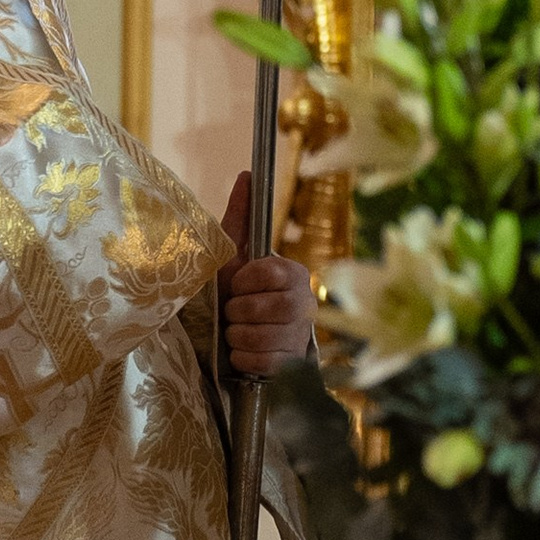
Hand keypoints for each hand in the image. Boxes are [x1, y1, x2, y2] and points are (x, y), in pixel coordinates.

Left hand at [219, 170, 314, 379]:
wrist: (245, 337)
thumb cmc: (238, 293)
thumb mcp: (233, 255)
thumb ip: (241, 216)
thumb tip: (248, 174)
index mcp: (293, 273)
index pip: (268, 273)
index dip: (244, 281)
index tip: (237, 284)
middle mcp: (306, 303)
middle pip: (263, 308)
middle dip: (236, 312)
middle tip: (234, 310)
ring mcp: (301, 336)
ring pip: (260, 337)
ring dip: (237, 335)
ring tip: (238, 330)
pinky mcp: (293, 365)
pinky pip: (261, 363)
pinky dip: (243, 358)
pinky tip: (245, 351)